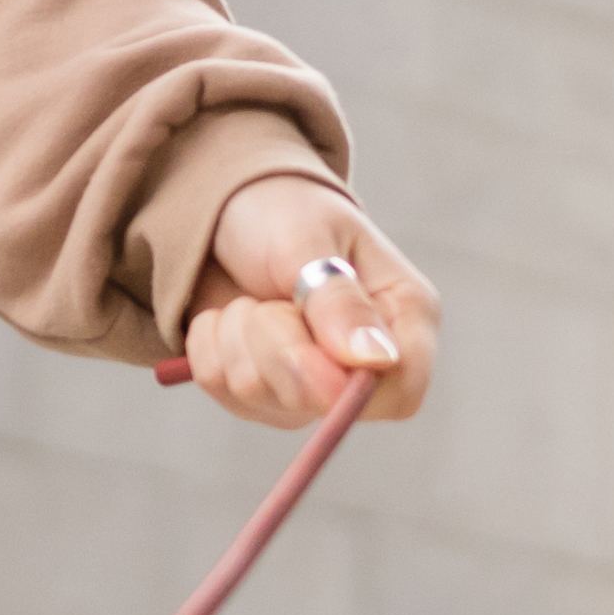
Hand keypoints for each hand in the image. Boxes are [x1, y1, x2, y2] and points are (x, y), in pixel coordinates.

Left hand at [180, 175, 437, 435]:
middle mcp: (364, 363)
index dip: (352, 389)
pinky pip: (224, 393)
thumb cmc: (284, 211)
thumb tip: (374, 359)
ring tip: (250, 299)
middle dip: (275, 347)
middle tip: (265, 301)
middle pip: (323, 403)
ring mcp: (314, 386)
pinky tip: (227, 316)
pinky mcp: (265, 395)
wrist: (230, 212)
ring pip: (264, 399)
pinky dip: (211, 347)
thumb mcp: (308, 239)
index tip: (305, 352)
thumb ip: (336, 300)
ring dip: (237, 340)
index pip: (402, 391)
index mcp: (402, 315)